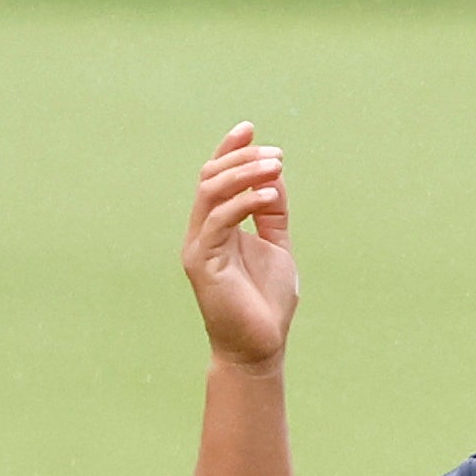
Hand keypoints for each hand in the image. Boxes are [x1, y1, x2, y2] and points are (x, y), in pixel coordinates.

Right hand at [182, 124, 299, 372]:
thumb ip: (272, 213)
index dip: (229, 150)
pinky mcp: (202, 262)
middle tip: (275, 155)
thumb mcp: (276, 246)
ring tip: (276, 167)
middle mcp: (202, 232)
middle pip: (210, 177)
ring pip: (210, 192)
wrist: (259, 347)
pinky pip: (219, 220)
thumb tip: (275, 173)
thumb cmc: (265, 302)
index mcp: (217, 226)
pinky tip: (271, 196)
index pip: (215, 178)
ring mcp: (199, 246)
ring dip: (244, 174)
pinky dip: (244, 202)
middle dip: (242, 159)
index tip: (250, 128)